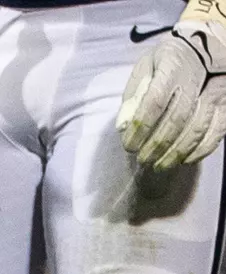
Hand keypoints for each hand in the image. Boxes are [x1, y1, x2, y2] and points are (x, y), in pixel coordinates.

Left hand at [118, 23, 225, 169]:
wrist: (209, 43)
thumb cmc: (170, 59)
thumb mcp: (146, 66)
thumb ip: (133, 94)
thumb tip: (122, 126)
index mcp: (173, 66)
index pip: (155, 102)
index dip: (140, 128)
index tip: (128, 146)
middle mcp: (198, 78)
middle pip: (177, 119)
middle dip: (157, 145)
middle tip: (142, 160)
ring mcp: (217, 90)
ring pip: (198, 127)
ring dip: (177, 152)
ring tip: (160, 165)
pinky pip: (218, 130)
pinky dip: (201, 149)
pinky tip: (185, 160)